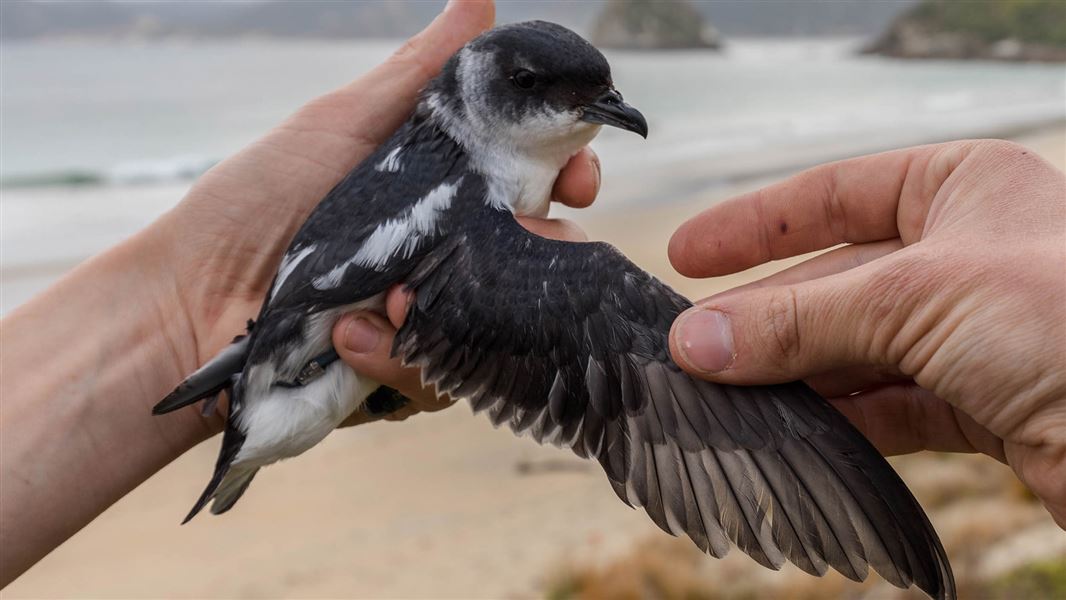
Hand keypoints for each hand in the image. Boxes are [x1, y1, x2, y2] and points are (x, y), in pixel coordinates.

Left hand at [147, 0, 598, 429]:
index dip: (568, 177)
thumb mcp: (342, 125)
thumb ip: (418, 75)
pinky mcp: (403, 377)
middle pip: (539, 259)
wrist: (189, 299)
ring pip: (500, 327)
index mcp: (444, 193)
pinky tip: (351, 336)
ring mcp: (430, 320)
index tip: (578, 176)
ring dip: (457, 307)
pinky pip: (441, 381)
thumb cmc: (259, 201)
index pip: (535, 184)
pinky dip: (399, 358)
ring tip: (394, 295)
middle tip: (527, 239)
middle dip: (548, 252)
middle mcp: (448, 255)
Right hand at [667, 140, 1065, 526]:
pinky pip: (887, 405)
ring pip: (855, 348)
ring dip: (793, 373)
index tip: (690, 254)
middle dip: (765, 314)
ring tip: (723, 389)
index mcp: (963, 188)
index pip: (834, 195)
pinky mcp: (983, 403)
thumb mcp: (916, 297)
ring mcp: (974, 332)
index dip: (756, 225)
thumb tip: (701, 340)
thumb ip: (800, 320)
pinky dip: (837, 417)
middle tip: (693, 344)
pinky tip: (789, 426)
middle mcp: (969, 255)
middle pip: (836, 281)